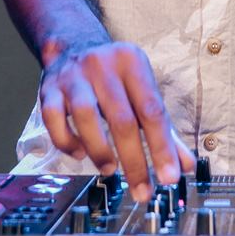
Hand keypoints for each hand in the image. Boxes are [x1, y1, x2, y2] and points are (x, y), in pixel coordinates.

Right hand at [40, 41, 195, 200]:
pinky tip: (79, 153)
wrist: (73, 45)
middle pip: (121, 118)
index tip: (170, 177)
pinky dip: (67, 142)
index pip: (152, 110)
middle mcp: (103, 66)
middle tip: (143, 190)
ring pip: (85, 116)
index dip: (162, 147)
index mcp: (132, 63)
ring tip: (110, 169)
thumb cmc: (114, 74)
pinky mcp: (49, 88)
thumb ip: (164, 128)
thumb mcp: (142, 89)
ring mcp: (73, 76)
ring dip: (99, 150)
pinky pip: (53, 119)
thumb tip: (185, 164)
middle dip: (135, 161)